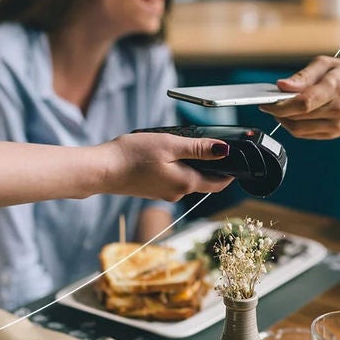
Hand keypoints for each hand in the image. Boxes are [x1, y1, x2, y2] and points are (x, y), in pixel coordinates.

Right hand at [101, 132, 232, 200]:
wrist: (101, 170)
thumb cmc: (132, 156)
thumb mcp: (169, 145)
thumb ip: (198, 149)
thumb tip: (224, 151)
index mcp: (186, 183)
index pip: (219, 184)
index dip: (231, 172)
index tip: (237, 159)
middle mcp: (177, 193)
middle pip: (205, 182)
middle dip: (214, 167)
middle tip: (215, 146)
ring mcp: (164, 193)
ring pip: (188, 180)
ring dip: (194, 165)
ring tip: (190, 146)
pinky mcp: (153, 190)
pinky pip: (174, 179)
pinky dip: (178, 168)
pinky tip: (169, 155)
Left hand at [261, 56, 339, 138]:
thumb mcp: (330, 64)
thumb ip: (304, 76)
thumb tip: (281, 86)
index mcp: (335, 87)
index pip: (301, 102)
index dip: (279, 104)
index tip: (265, 101)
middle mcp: (338, 109)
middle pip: (298, 117)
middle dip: (278, 111)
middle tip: (268, 104)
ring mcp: (338, 124)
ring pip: (300, 129)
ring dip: (284, 121)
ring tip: (279, 110)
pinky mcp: (337, 134)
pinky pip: (308, 134)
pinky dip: (295, 127)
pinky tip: (292, 117)